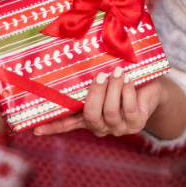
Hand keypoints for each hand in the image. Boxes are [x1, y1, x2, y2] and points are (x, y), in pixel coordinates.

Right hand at [32, 66, 163, 136]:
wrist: (149, 87)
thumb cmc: (121, 79)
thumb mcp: (103, 79)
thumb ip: (88, 77)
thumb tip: (72, 57)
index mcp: (87, 116)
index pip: (68, 124)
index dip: (53, 127)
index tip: (35, 129)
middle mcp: (100, 126)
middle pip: (91, 116)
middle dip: (95, 94)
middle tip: (100, 76)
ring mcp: (118, 128)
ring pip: (110, 112)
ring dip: (113, 89)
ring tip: (117, 72)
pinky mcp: (136, 124)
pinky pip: (129, 110)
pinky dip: (127, 92)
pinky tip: (128, 80)